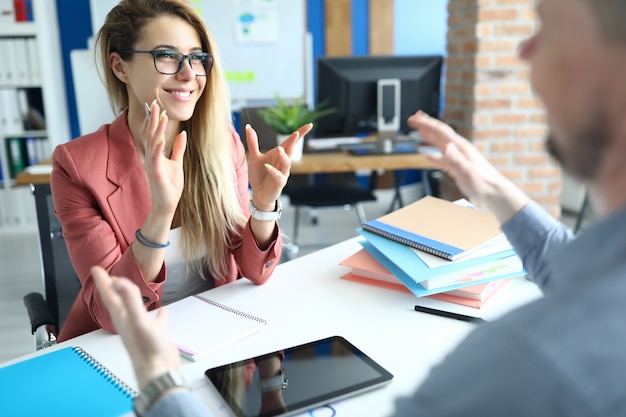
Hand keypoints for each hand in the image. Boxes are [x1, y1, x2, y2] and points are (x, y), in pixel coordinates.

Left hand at [91, 266, 179, 388]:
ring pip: (133, 310)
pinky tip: (163, 312)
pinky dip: (158, 316)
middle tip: (108, 276)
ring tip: (131, 290)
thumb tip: (120, 281)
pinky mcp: (154, 336)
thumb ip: (130, 300)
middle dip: (112, 287)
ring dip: (131, 299)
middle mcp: (129, 322)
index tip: (96, 269)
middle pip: (117, 300)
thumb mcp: (138, 320)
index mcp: (122, 317)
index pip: (109, 294)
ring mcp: (141, 329)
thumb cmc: (147, 349)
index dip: (103, 281)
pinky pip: (155, 322)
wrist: (158, 372)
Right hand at [141, 100, 186, 215]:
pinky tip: (161, 138)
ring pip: (152, 142)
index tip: (157, 106)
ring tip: (161, 115)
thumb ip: (178, 149)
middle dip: (152, 118)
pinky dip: (158, 147)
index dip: (154, 120)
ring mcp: (152, 164)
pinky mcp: (156, 173)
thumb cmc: (170, 186)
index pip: (153, 133)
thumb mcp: (177, 163)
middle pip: (150, 134)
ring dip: (156, 129)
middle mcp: (151, 157)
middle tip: (154, 103)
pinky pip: (156, 157)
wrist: (166, 205)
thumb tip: (182, 134)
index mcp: (155, 154)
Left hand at [246, 123, 312, 209]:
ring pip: (286, 163)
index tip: (309, 125)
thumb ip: (253, 142)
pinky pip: (278, 176)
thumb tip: (248, 127)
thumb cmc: (259, 175)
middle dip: (293, 142)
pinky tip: (268, 166)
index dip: (300, 134)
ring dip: (284, 156)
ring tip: (280, 149)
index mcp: (279, 155)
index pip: (290, 142)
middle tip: (295, 133)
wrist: (258, 194)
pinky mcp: (279, 183)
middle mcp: (283, 162)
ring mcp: (282, 173)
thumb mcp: (254, 157)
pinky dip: (273, 171)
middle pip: (290, 150)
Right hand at [408, 111, 528, 221]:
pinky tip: (428, 156)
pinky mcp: (457, 166)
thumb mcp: (467, 171)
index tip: (414, 118)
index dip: (426, 123)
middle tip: (413, 118)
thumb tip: (446, 146)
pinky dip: (433, 155)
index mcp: (459, 147)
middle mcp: (458, 149)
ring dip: (428, 136)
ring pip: (440, 143)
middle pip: (439, 133)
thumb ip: (455, 159)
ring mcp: (458, 157)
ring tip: (419, 132)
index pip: (440, 130)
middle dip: (426, 124)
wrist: (493, 191)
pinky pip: (442, 158)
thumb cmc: (483, 183)